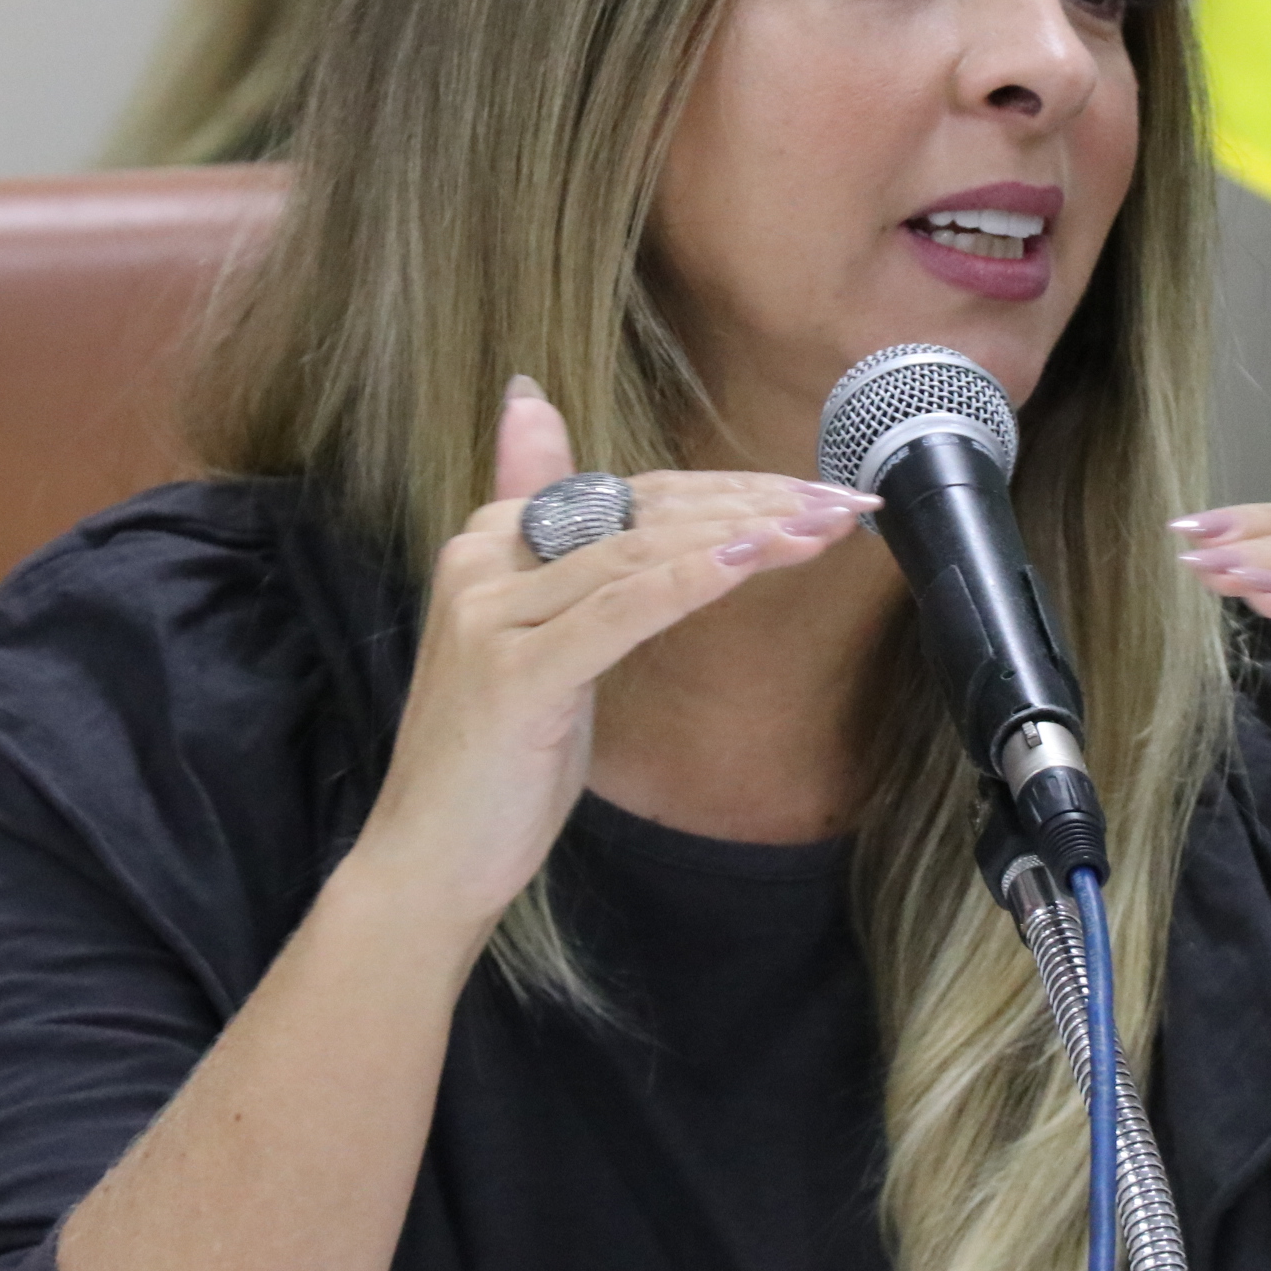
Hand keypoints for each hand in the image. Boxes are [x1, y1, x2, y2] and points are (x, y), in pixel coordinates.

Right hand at [353, 378, 877, 936]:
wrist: (426, 863)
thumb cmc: (497, 766)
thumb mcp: (544, 647)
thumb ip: (563, 554)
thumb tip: (533, 407)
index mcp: (489, 540)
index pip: (632, 492)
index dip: (730, 487)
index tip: (814, 492)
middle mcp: (483, 558)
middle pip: (644, 510)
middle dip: (755, 502)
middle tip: (844, 502)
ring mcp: (492, 613)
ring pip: (640, 549)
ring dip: (746, 533)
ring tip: (823, 528)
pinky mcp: (513, 673)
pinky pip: (620, 610)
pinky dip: (691, 581)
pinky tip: (754, 561)